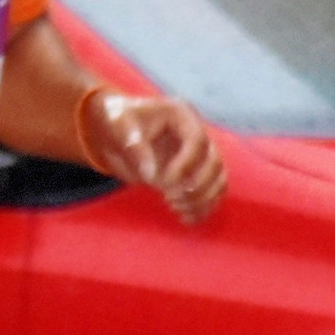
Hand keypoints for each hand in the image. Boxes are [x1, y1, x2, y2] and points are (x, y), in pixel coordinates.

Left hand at [84, 91, 227, 226]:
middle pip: (214, 162)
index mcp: (182, 115)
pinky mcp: (196, 172)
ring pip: (218, 179)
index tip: (163, 185)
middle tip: (169, 199)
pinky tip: (186, 219)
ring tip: (176, 209)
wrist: (116, 130)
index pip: (197, 140)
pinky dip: (203, 208)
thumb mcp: (119, 127)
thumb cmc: (117, 122)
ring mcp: (199, 154)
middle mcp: (196, 133)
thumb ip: (135, 148)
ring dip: (202, 199)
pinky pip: (211, 191)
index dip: (185, 165)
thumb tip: (152, 176)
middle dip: (196, 186)